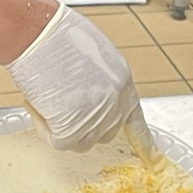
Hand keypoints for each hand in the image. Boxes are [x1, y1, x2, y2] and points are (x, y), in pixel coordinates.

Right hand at [8, 4, 139, 151]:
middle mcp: (117, 101)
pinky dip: (44, 127)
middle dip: (83, 122)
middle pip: (105, 132)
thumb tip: (85, 99)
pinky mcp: (74, 128)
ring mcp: (98, 116)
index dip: (143, 141)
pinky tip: (39, 103)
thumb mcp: (91, 57)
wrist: (39, 34)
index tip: (153, 159)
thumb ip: (98, 82)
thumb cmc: (58, 37)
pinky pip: (58, 141)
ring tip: (48, 98)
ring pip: (81, 141)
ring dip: (62, 126)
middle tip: (61, 102)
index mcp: (123, 81)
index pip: (136, 119)